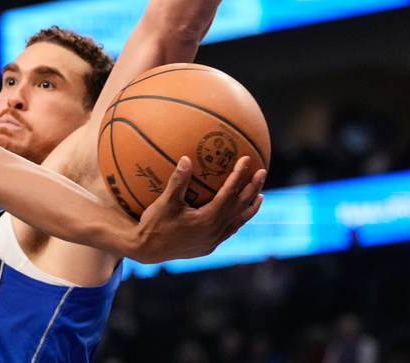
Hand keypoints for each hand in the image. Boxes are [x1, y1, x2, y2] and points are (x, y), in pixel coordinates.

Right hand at [133, 155, 264, 262]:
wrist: (147, 251)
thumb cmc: (155, 224)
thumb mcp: (165, 202)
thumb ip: (178, 181)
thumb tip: (186, 158)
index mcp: (208, 219)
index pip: (230, 194)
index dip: (239, 175)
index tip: (246, 160)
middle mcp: (215, 231)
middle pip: (241, 207)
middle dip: (253, 188)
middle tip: (262, 171)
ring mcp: (213, 241)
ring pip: (238, 221)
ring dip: (250, 207)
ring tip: (260, 195)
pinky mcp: (208, 246)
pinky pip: (230, 230)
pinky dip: (238, 219)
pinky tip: (238, 214)